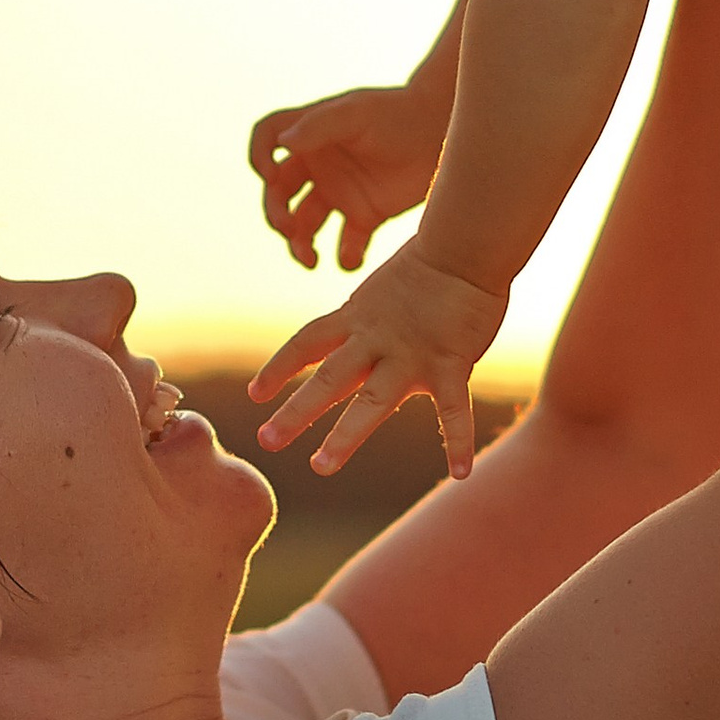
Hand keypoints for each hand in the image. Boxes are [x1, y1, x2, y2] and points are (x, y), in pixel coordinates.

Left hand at [248, 241, 505, 480]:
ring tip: (321, 466)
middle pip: (328, 379)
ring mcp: (412, 355)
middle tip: (266, 441)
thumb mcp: (377, 296)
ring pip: (373, 400)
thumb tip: (341, 354)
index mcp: (355, 319)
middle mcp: (375, 340)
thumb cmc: (425, 269)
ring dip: (345, 435)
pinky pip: (455, 409)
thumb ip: (359, 328)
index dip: (279, 369)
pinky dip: (458, 441)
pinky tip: (462, 472)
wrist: (465, 247)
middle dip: (295, 411)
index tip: (255, 394)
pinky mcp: (451, 364)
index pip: (306, 344)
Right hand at [249, 80, 449, 272]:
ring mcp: (341, 193)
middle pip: (279, 195)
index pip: (268, 142)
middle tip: (289, 229)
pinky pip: (347, 243)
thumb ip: (319, 126)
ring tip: (311, 261)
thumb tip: (282, 145)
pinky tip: (350, 259)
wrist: (443, 129)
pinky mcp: (366, 215)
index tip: (269, 176)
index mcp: (310, 136)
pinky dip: (345, 256)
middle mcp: (319, 166)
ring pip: (306, 225)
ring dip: (301, 245)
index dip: (258, 158)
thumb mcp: (357, 113)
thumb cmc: (399, 112)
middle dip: (277, 215)